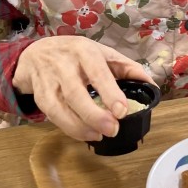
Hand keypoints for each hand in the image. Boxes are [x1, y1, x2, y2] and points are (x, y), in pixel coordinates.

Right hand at [12, 37, 154, 141]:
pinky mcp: (40, 96)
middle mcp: (63, 64)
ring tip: (99, 136)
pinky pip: (52, 115)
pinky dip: (69, 128)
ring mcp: (48, 81)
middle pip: (75, 92)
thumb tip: (151, 86)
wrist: (36, 53)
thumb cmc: (77, 54)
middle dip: (93, 114)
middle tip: (112, 129)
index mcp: (85, 51)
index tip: (122, 111)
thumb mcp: (103, 53)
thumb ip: (127, 68)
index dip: (109, 92)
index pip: (97, 72)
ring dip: (79, 126)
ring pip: (59, 107)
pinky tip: (85, 134)